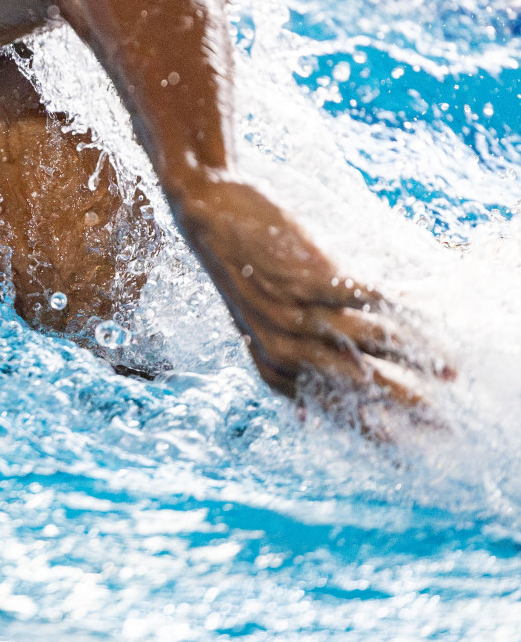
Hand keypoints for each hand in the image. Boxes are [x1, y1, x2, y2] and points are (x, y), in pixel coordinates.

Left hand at [172, 176, 454, 432]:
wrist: (206, 212)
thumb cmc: (240, 271)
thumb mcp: (255, 327)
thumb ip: (284, 366)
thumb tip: (309, 419)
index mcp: (272, 365)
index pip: (331, 408)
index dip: (376, 429)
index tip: (412, 445)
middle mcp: (281, 345)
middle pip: (356, 383)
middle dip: (406, 404)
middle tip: (445, 424)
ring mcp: (291, 309)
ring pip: (365, 340)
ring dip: (412, 355)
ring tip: (449, 370)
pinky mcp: (301, 274)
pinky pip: (358, 296)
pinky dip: (391, 306)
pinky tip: (417, 309)